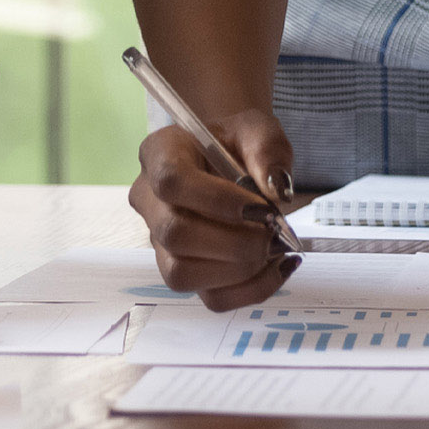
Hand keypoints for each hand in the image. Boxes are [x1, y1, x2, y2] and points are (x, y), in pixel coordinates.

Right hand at [129, 112, 300, 309]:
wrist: (231, 161)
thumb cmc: (237, 144)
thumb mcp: (257, 129)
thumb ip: (268, 150)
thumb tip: (277, 191)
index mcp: (160, 154)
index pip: (172, 182)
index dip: (216, 200)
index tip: (260, 206)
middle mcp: (150, 202)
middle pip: (175, 234)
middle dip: (235, 242)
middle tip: (275, 231)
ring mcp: (161, 243)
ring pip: (182, 275)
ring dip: (240, 270)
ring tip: (276, 248)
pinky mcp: (185, 273)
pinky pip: (210, 298)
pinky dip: (252, 290)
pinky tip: (279, 267)